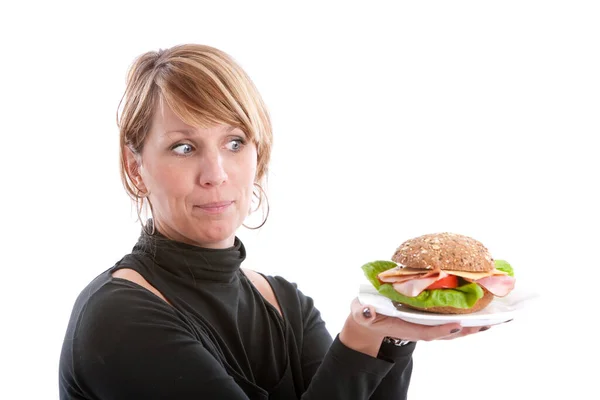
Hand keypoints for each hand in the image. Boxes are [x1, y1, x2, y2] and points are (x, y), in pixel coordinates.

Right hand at [339, 298, 490, 356]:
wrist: (368, 318)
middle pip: (448, 331)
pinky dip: (469, 316)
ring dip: (475, 323)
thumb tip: (366, 311)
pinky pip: (453, 319)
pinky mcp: (431, 318)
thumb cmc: (366, 312)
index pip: (426, 331)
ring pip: (455, 327)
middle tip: (491, 322)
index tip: (457, 325)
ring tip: (496, 318)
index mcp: (404, 326)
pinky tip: (484, 310)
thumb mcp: (362, 311)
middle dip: (469, 328)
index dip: (442, 330)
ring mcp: (427, 324)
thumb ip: (364, 312)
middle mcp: (420, 327)